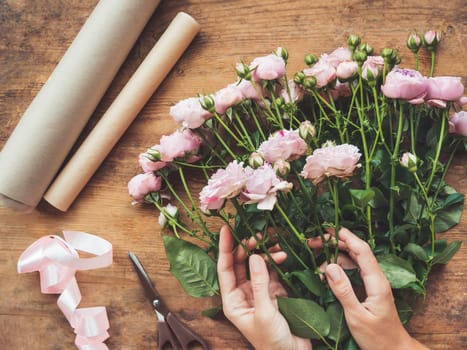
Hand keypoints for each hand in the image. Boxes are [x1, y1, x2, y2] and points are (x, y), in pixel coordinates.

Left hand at [217, 226, 311, 349]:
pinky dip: (276, 261)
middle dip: (248, 247)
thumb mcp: (264, 311)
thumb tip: (255, 257)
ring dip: (265, 253)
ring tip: (275, 245)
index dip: (225, 248)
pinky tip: (282, 256)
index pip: (225, 269)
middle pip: (240, 263)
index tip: (226, 229)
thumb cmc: (272, 341)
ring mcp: (258, 291)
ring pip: (257, 264)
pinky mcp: (274, 291)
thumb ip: (259, 283)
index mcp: (232, 300)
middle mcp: (243, 293)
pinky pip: (272, 270)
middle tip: (258, 235)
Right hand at [318, 227, 428, 349]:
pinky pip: (352, 272)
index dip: (346, 237)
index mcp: (377, 282)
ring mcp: (372, 283)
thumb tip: (329, 267)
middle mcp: (376, 278)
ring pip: (352, 261)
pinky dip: (338, 268)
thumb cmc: (377, 338)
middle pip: (356, 252)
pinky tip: (325, 272)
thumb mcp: (357, 316)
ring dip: (334, 256)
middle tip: (313, 242)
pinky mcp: (368, 289)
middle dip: (335, 243)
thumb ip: (343, 291)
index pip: (362, 251)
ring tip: (314, 257)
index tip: (328, 229)